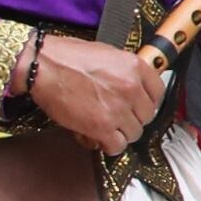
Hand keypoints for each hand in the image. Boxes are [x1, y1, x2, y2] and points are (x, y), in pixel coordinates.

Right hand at [30, 37, 164, 156]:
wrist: (42, 66)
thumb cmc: (66, 57)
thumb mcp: (107, 54)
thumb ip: (125, 71)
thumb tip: (133, 85)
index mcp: (135, 66)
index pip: (159, 92)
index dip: (147, 102)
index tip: (138, 106)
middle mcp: (131, 88)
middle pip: (147, 115)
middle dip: (132, 118)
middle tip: (116, 118)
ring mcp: (118, 108)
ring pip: (134, 133)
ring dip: (120, 133)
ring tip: (104, 128)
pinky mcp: (101, 126)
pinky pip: (117, 146)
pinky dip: (108, 146)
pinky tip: (98, 138)